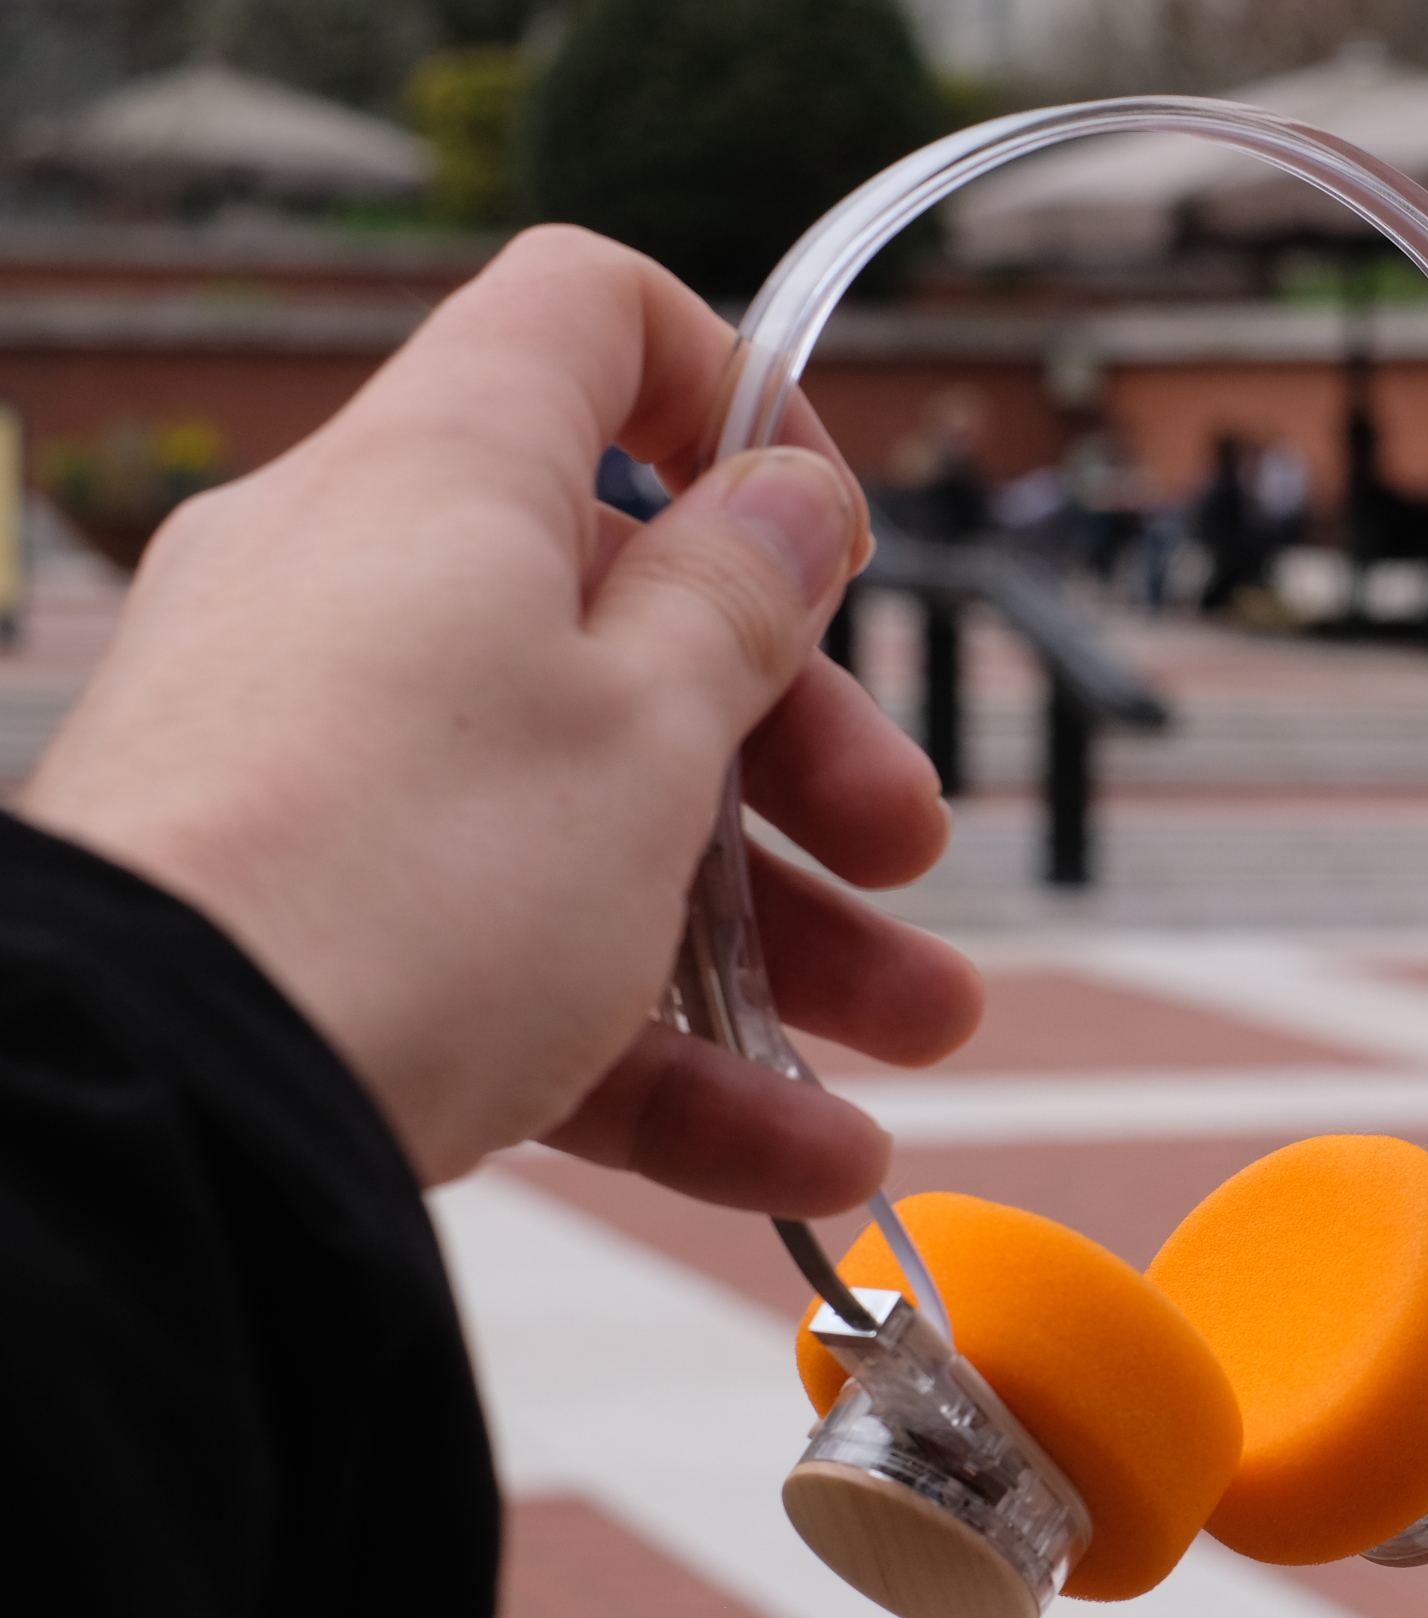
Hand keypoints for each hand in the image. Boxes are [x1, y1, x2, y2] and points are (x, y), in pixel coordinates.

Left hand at [24, 225, 982, 1214]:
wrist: (169, 1105)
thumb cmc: (421, 873)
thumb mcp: (649, 724)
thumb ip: (738, 602)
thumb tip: (785, 494)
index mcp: (445, 479)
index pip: (586, 321)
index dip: (729, 389)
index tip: (816, 531)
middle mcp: (359, 590)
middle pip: (627, 618)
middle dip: (807, 752)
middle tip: (905, 843)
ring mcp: (312, 759)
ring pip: (585, 813)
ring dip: (776, 927)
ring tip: (915, 1031)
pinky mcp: (295, 917)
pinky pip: (504, 949)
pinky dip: (656, 1039)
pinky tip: (802, 1144)